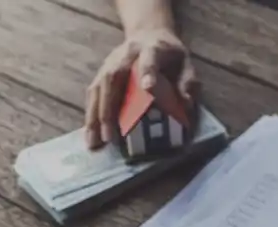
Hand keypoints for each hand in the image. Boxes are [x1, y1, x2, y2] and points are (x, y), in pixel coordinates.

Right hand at [85, 28, 198, 148]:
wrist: (150, 33)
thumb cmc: (170, 56)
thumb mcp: (186, 64)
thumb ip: (188, 83)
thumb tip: (186, 104)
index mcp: (152, 48)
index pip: (149, 59)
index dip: (147, 72)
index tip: (148, 87)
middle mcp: (127, 54)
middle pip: (114, 77)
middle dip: (110, 108)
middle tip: (110, 137)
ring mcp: (110, 62)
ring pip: (98, 87)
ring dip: (95, 116)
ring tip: (94, 141)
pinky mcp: (102, 72)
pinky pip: (93, 93)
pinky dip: (90, 114)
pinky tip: (89, 134)